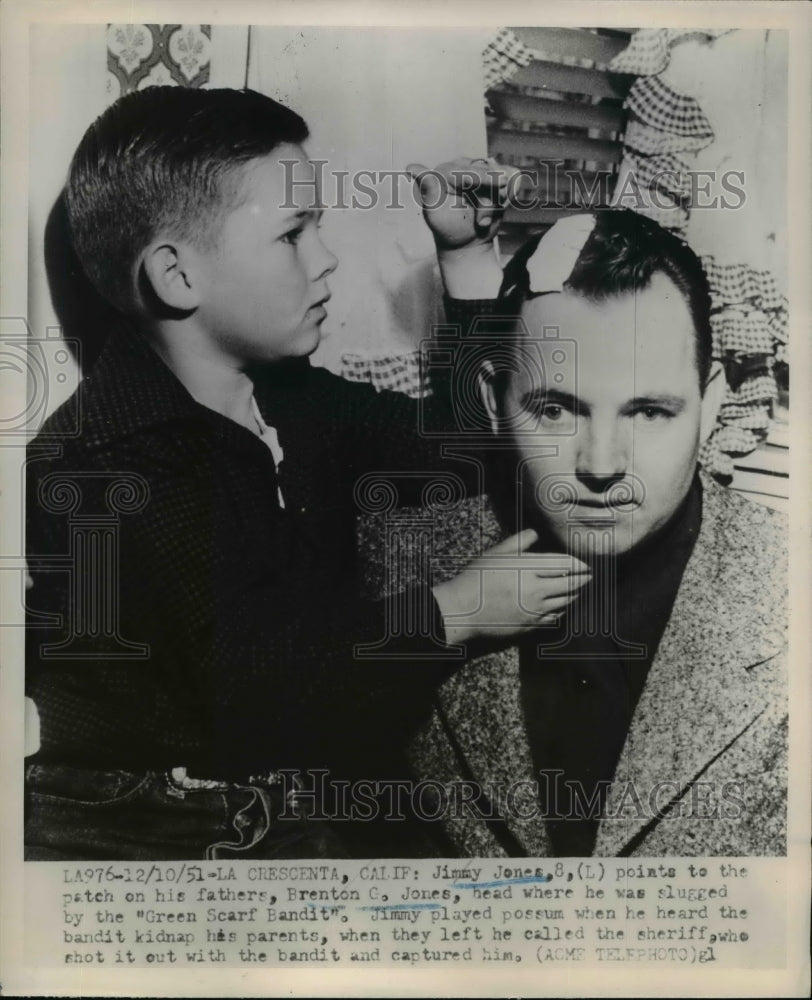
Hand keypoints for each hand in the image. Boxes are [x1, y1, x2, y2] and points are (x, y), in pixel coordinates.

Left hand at [407, 156, 514, 251]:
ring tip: (483, 221)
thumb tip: (410, 167)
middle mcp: (464, 166)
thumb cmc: (447, 229)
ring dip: (499, 200)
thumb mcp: (434, 213)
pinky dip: (511, 192)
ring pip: (502, 176)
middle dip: (489, 200)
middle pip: (488, 173)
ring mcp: (482, 171)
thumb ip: (428, 188)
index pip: (467, 170)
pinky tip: (501, 207)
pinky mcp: (497, 179)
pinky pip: (513, 178)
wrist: (466, 243)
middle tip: (482, 223)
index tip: (498, 183)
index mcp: (445, 172)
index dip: (483, 177)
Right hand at [432, 529, 590, 645]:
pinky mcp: (531, 625)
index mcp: (528, 568)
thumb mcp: (495, 554)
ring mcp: (535, 609)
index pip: (565, 564)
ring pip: (566, 601)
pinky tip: (563, 606)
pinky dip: (563, 610)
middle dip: (584, 579)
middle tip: (590, 576)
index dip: (579, 564)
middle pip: (571, 583)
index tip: (585, 564)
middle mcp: (536, 589)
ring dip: (575, 594)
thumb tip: (534, 533)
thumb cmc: (476, 579)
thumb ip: (518, 542)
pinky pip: (555, 617)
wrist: (463, 610)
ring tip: (579, 589)